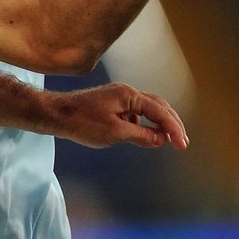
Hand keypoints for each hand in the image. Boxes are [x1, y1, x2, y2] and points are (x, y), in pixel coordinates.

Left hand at [52, 84, 188, 149]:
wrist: (56, 115)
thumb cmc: (82, 123)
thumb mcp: (114, 133)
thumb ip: (140, 136)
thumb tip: (160, 139)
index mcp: (129, 95)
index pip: (160, 111)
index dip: (173, 129)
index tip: (182, 145)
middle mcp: (127, 92)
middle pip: (158, 106)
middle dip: (171, 124)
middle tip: (182, 142)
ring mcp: (119, 97)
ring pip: (147, 109)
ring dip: (160, 124)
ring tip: (170, 140)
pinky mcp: (112, 105)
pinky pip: (135, 113)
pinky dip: (144, 124)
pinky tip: (145, 136)